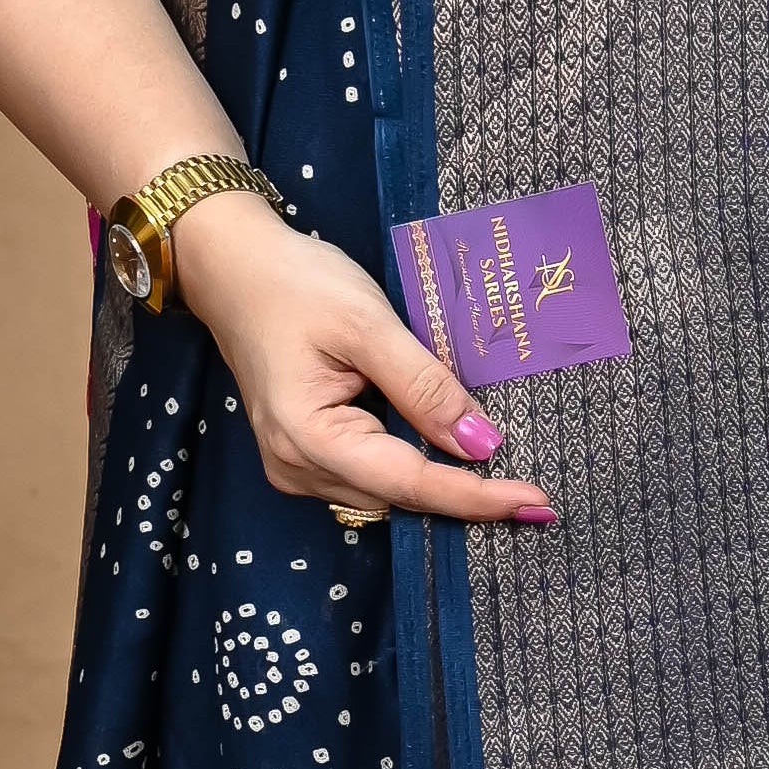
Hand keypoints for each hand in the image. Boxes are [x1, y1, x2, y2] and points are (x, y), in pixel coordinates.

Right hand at [168, 192, 553, 524]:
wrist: (232, 266)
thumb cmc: (294, 283)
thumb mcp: (367, 323)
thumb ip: (424, 385)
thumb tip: (480, 444)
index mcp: (309, 437)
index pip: (410, 483)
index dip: (476, 496)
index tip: (535, 502)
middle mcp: (298, 467)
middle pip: (399, 497)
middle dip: (463, 494)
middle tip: (531, 491)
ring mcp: (296, 465)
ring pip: (387, 491)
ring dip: (439, 480)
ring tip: (497, 468)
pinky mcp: (304, 452)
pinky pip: (371, 473)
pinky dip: (411, 463)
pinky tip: (444, 446)